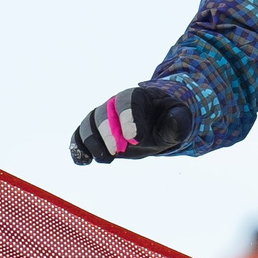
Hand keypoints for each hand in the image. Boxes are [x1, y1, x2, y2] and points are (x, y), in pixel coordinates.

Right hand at [68, 86, 193, 164]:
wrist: (157, 124)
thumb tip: (175, 121)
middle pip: (103, 114)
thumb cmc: (168, 119)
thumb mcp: (179, 118)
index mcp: (136, 96)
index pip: (127, 102)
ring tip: (106, 159)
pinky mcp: (95, 133)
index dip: (128, 118)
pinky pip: (79, 137)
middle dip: (107, 133)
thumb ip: (178, 121)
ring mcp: (102, 118)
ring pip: (88, 125)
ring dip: (92, 142)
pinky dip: (77, 148)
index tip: (134, 138)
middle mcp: (114, 104)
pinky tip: (83, 161)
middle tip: (117, 151)